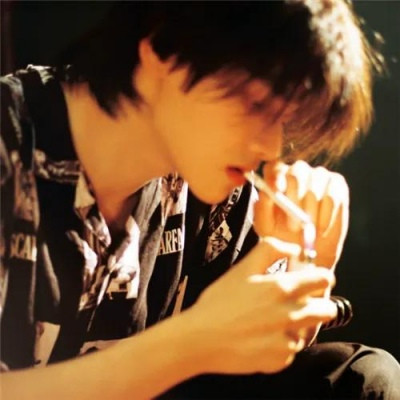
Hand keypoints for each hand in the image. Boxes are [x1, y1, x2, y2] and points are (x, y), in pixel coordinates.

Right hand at [189, 240, 335, 373]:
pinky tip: (261, 338)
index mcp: (283, 288)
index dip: (320, 277)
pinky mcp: (280, 361)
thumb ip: (270, 250)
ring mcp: (287, 341)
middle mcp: (291, 315)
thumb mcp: (242, 268)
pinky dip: (281, 344)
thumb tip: (294, 249)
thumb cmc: (219, 301)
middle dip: (317, 303)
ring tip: (271, 322)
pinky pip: (291, 350)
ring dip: (297, 325)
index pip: (324, 279)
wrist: (200, 339)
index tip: (311, 280)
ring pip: (308, 330)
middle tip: (296, 302)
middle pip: (327, 309)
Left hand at [254, 160, 349, 268]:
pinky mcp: (336, 183)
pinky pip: (332, 195)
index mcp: (276, 177)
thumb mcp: (265, 225)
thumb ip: (262, 208)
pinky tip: (321, 227)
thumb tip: (267, 193)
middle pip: (297, 171)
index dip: (275, 176)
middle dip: (295, 196)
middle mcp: (297, 171)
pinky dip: (326, 215)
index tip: (276, 190)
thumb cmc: (280, 234)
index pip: (273, 166)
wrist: (305, 249)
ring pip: (315, 185)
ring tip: (306, 229)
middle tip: (293, 222)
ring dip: (310, 211)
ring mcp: (318, 175)